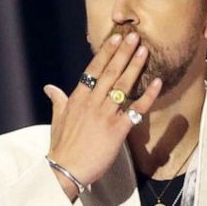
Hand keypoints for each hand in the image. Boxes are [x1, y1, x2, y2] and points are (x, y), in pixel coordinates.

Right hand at [42, 32, 163, 197]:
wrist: (66, 169)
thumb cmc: (62, 147)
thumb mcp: (57, 120)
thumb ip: (58, 101)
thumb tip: (49, 88)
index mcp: (77, 99)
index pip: (93, 70)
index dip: (106, 53)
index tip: (115, 39)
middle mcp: (92, 103)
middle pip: (110, 72)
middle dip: (123, 53)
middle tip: (135, 36)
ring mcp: (105, 115)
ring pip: (123, 85)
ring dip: (135, 66)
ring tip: (144, 50)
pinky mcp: (117, 130)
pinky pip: (136, 109)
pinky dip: (147, 95)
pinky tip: (157, 83)